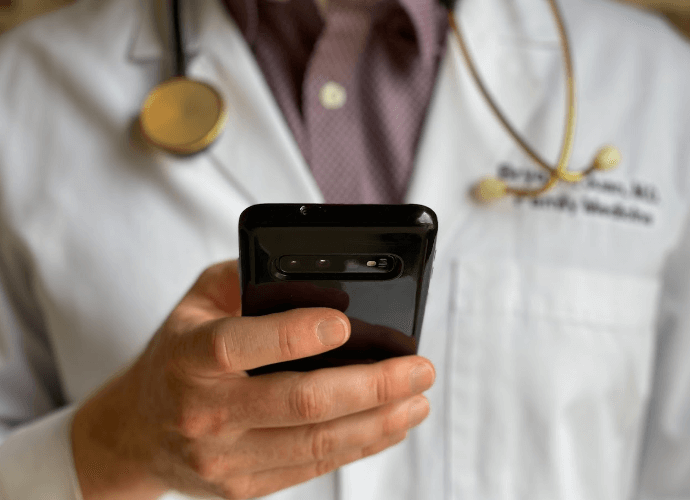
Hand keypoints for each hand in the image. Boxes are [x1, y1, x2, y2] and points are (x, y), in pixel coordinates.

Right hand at [71, 260, 435, 499]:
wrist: (137, 431)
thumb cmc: (177, 354)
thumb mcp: (197, 301)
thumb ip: (245, 275)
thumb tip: (315, 272)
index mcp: (190, 356)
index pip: (241, 345)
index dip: (296, 334)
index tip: (347, 323)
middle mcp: (205, 411)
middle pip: (301, 402)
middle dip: (372, 385)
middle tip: (419, 367)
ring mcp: (224, 458)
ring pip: (318, 442)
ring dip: (379, 421)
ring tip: (418, 399)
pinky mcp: (243, 487)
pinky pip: (312, 466)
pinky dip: (359, 446)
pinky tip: (388, 426)